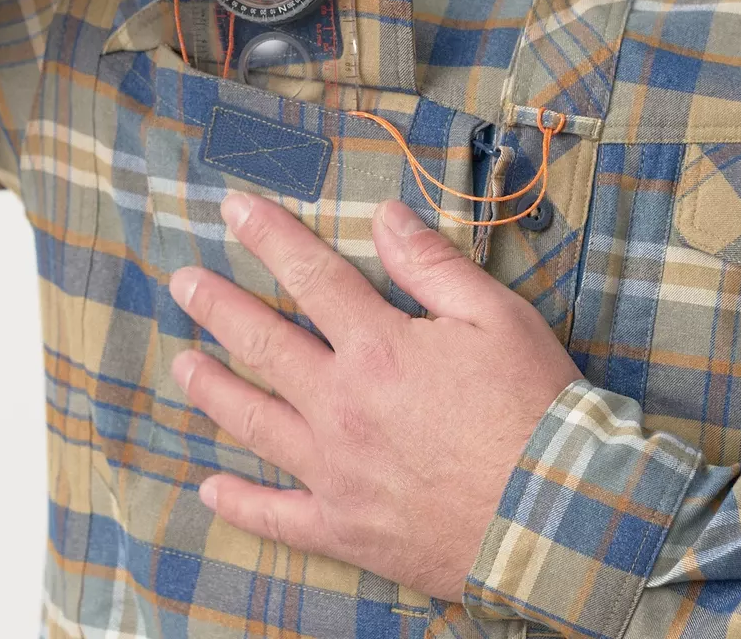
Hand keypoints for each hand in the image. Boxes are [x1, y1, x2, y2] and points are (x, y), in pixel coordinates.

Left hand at [168, 194, 582, 602]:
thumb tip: (385, 215)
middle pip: (264, 345)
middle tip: (183, 282)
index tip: (234, 210)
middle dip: (219, 307)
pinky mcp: (346, 529)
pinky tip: (211, 489)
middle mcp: (342, 406)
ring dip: (215, 390)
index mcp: (379, 348)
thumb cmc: (534, 407)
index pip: (311, 277)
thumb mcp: (495, 316)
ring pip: (256, 424)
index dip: (270, 238)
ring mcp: (337, 472)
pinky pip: (278, 517)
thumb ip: (431, 265)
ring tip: (181, 366)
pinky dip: (240, 505)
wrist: (559, 516)